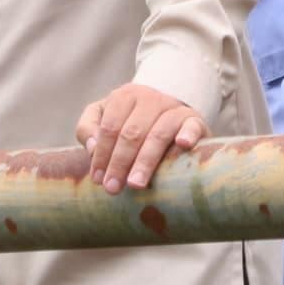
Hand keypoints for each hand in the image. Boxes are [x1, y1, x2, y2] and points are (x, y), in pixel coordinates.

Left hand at [76, 82, 205, 191]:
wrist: (169, 111)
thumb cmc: (130, 121)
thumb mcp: (103, 118)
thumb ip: (88, 129)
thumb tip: (92, 149)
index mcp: (125, 96)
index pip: (110, 127)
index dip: (102, 154)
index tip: (98, 180)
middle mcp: (150, 99)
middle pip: (131, 133)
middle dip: (120, 163)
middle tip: (113, 188)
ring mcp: (174, 108)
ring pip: (158, 134)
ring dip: (145, 161)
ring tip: (135, 185)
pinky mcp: (194, 120)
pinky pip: (192, 125)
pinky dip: (188, 134)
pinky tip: (182, 145)